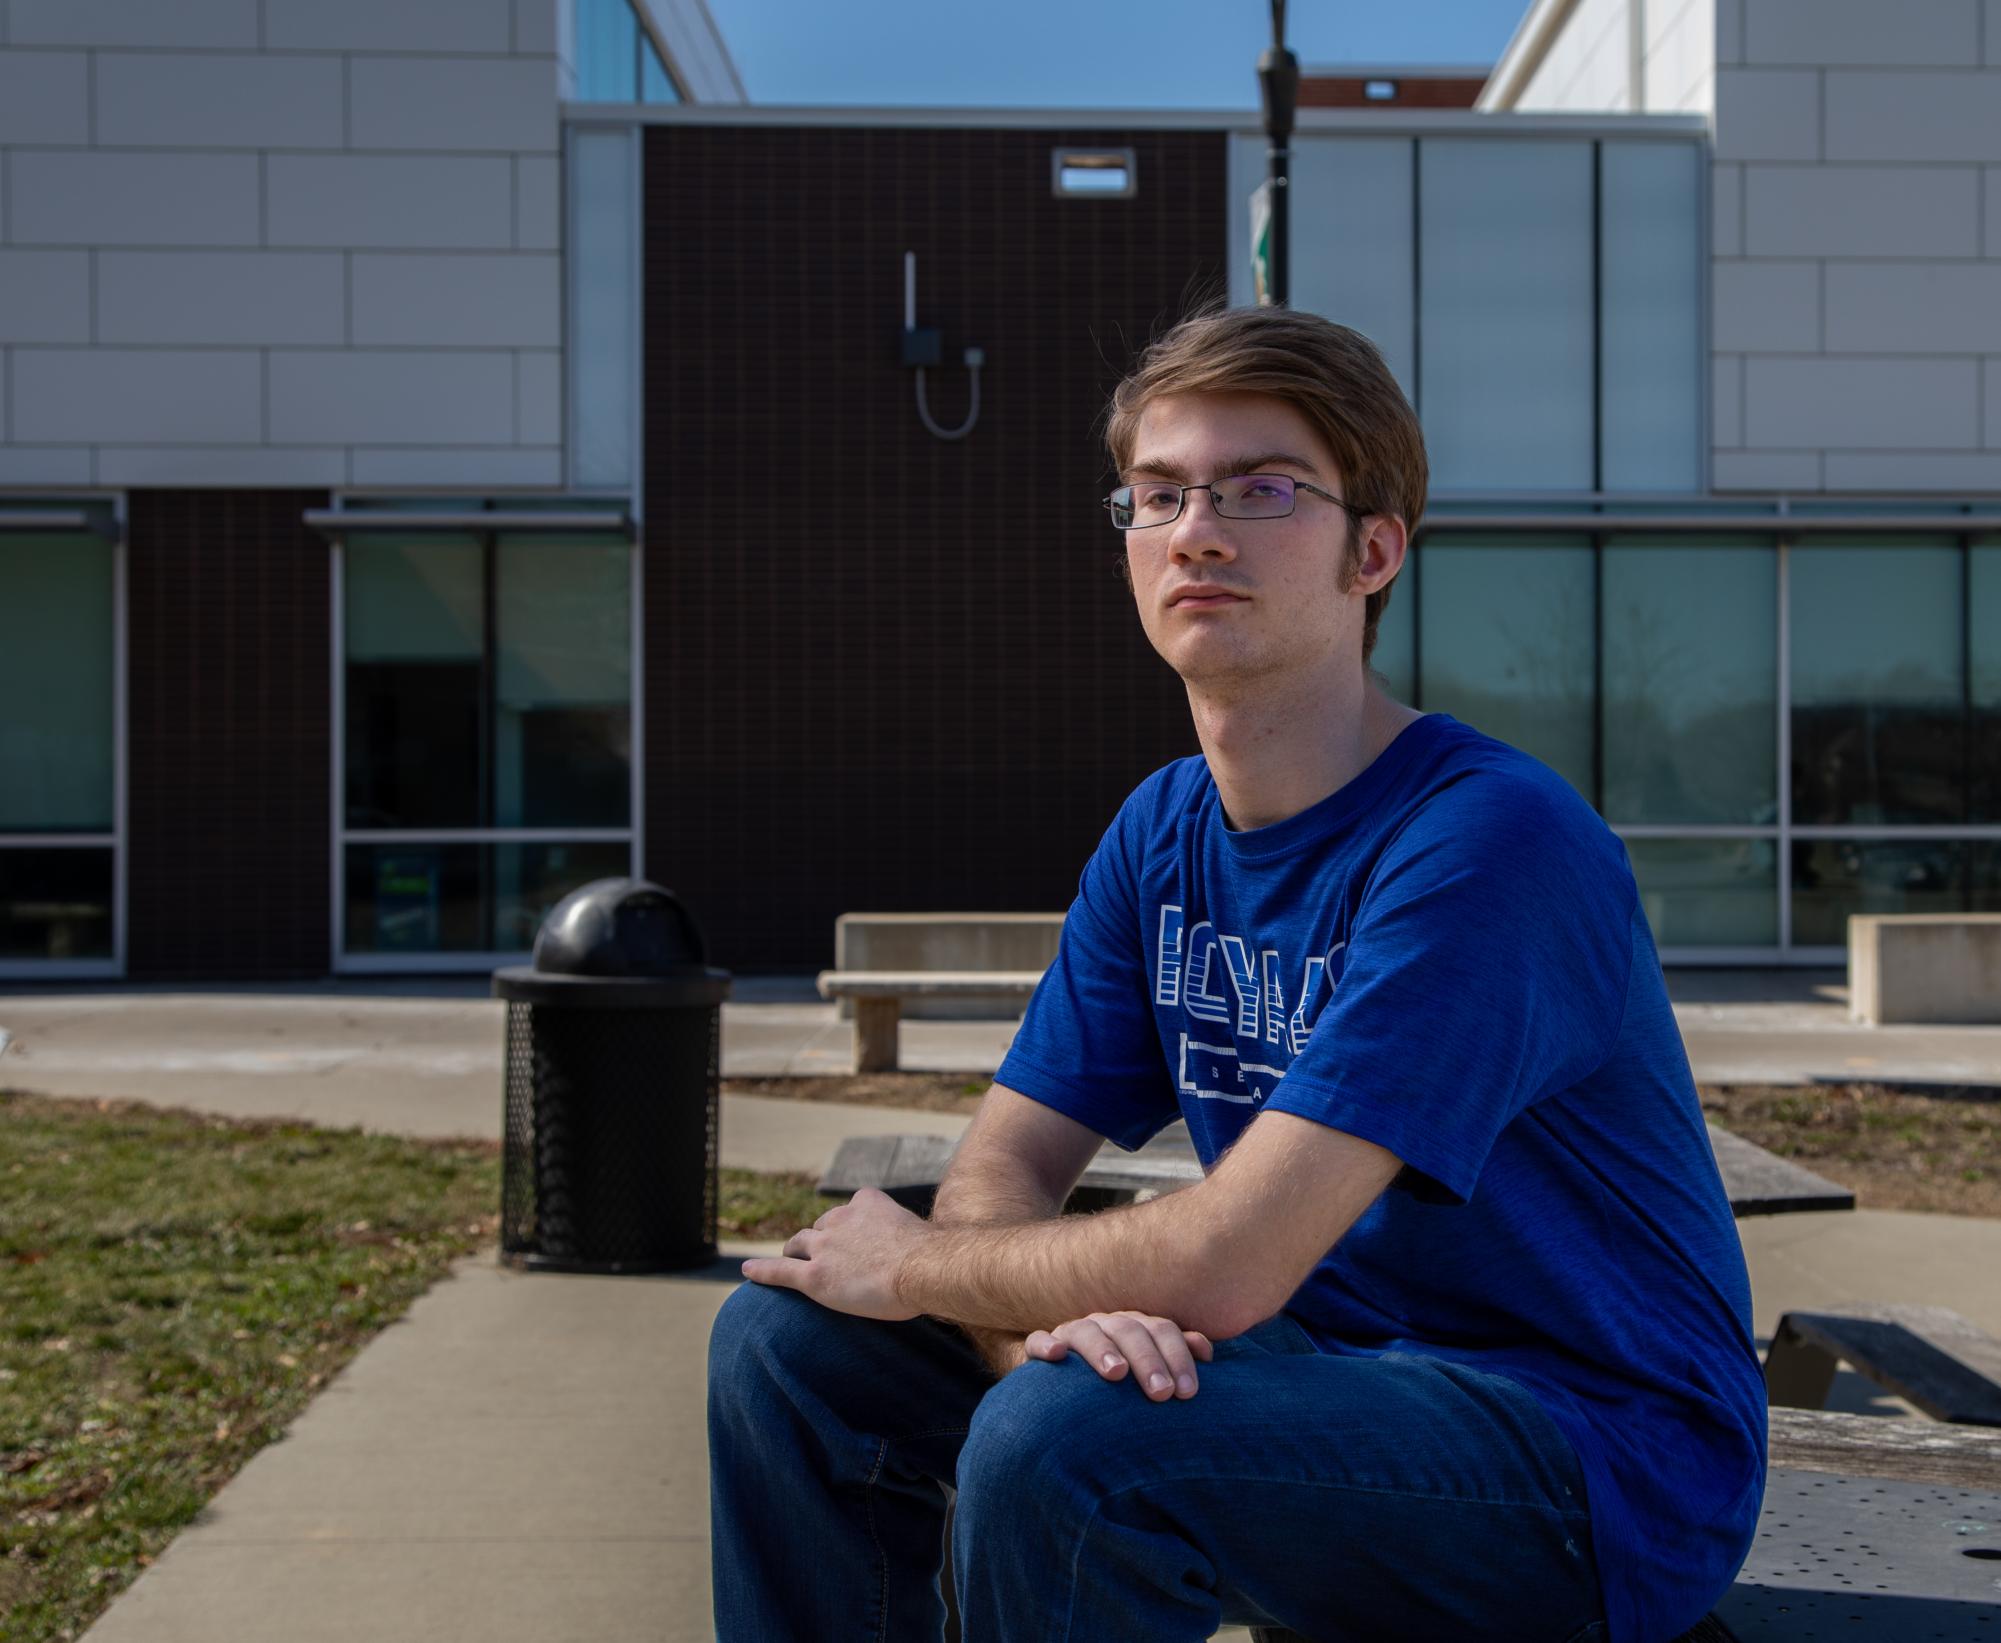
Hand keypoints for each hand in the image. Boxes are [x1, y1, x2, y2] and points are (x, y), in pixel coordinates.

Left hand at [738, 1187, 928, 1321]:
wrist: (925, 1269)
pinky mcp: (815, 1277)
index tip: (859, 1240)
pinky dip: (762, 1271)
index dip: (851, 1227)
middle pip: (820, 1226)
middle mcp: (841, 1219)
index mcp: (867, 1202)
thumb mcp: (920, 1234)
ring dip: (794, 1252)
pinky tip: (747, 1273)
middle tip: (830, 1258)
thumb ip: (906, 1237)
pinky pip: (780, 1271)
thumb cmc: (933, 1258)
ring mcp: (825, 1248)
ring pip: (798, 1245)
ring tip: (792, 1261)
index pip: (850, 1210)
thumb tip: (922, 1251)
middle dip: (822, 1239)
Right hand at [1023, 1311, 1213, 1399]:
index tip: (1188, 1392)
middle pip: (1130, 1330)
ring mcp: (1072, 1333)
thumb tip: (1206, 1351)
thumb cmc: (1123, 1385)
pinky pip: (1038, 1341)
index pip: (1161, 1331)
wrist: (1069, 1391)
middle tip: (1162, 1394)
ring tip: (1117, 1373)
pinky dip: (1045, 1344)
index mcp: (1136, 1326)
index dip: (1177, 1357)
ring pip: (1088, 1332)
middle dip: (1149, 1360)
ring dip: (1103, 1350)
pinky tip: (1056, 1355)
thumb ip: (1176, 1355)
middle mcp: (1106, 1324)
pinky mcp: (1041, 1349)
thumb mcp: (1151, 1368)